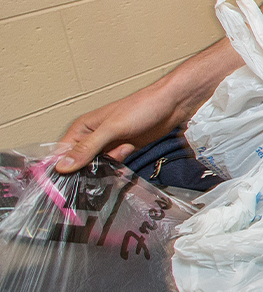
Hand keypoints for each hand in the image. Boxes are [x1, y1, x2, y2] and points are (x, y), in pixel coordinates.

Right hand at [53, 83, 190, 172]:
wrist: (172, 104)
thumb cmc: (143, 106)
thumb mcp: (112, 128)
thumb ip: (88, 147)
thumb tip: (63, 166)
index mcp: (83, 128)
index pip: (62, 154)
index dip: (62, 170)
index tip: (62, 187)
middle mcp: (92, 137)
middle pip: (79, 164)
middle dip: (84, 173)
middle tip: (93, 179)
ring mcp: (108, 145)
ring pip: (96, 167)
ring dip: (103, 171)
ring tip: (116, 162)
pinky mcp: (123, 150)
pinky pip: (113, 166)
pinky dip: (116, 170)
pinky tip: (123, 165)